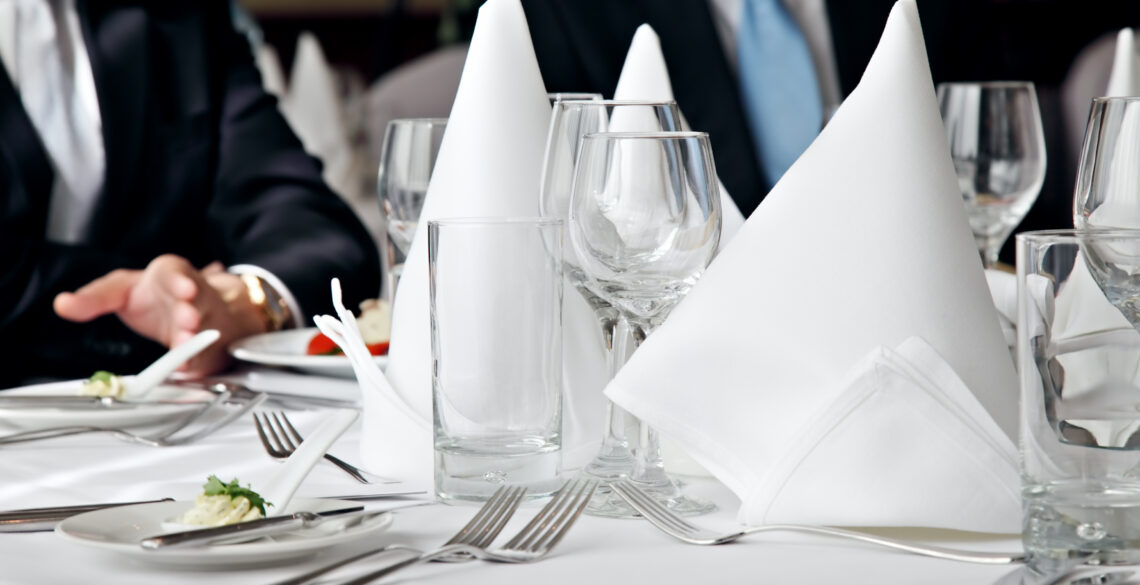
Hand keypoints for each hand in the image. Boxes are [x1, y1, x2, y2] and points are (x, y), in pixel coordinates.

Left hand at [53, 255, 267, 375]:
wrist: (187, 308)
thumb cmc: (153, 296)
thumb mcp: (120, 290)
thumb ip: (93, 298)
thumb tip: (62, 304)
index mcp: (169, 275)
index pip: (176, 272)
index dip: (181, 281)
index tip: (185, 289)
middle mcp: (192, 294)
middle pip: (197, 300)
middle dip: (192, 311)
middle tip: (188, 320)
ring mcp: (203, 317)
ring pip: (205, 325)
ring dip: (196, 335)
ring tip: (185, 341)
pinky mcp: (206, 341)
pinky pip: (205, 350)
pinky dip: (197, 357)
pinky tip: (187, 363)